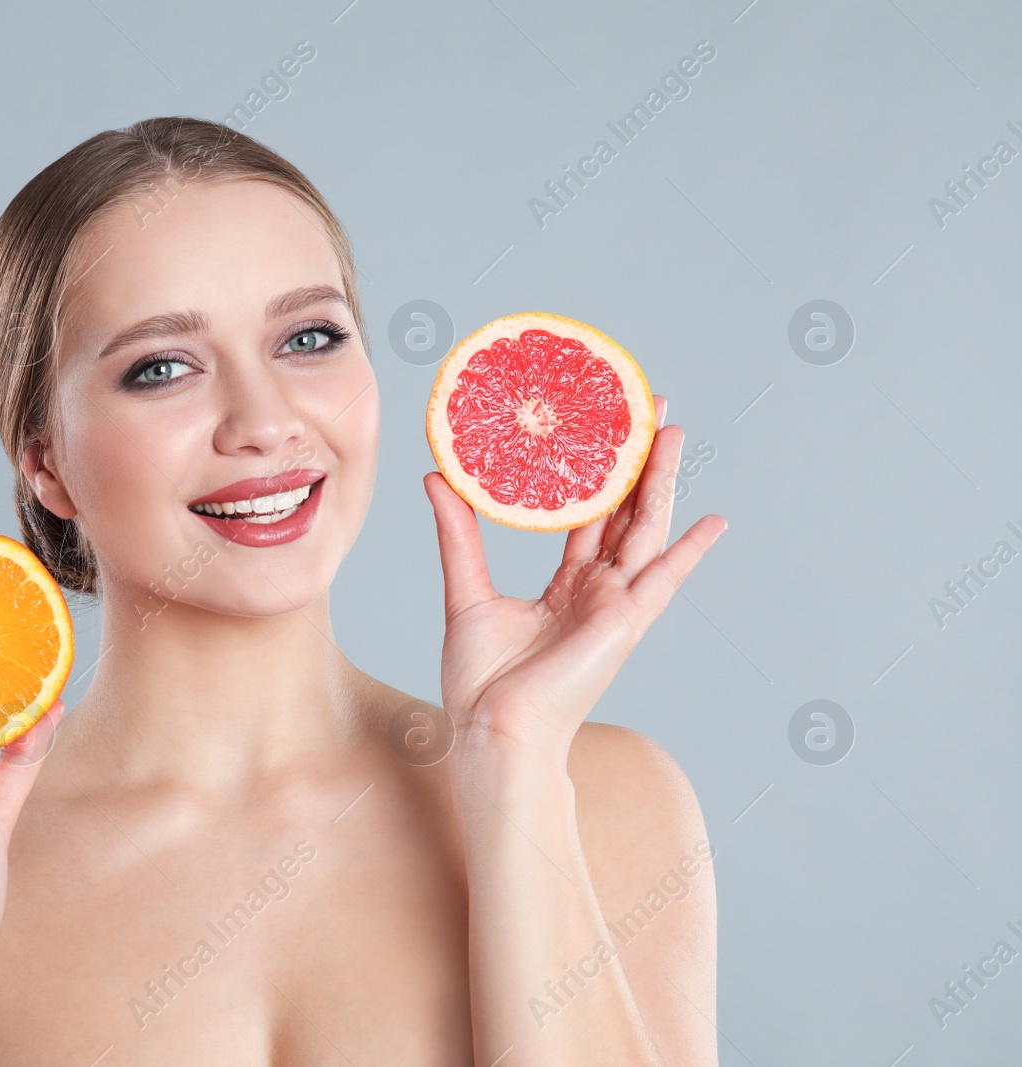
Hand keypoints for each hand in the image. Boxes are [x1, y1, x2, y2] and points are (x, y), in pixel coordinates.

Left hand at [423, 397, 725, 765]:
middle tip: (647, 409)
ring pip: (645, 529)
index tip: (602, 429)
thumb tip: (437, 478)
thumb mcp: (465, 592)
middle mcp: (596, 591)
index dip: (596, 473)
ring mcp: (614, 605)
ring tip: (673, 432)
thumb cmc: (480, 683)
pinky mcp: (623, 622)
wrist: (493, 732)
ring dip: (661, 481)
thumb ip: (459, 535)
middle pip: (624, 512)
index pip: (588, 516)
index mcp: (565, 587)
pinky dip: (689, 552)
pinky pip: (662, 580)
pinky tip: (713, 521)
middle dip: (637, 461)